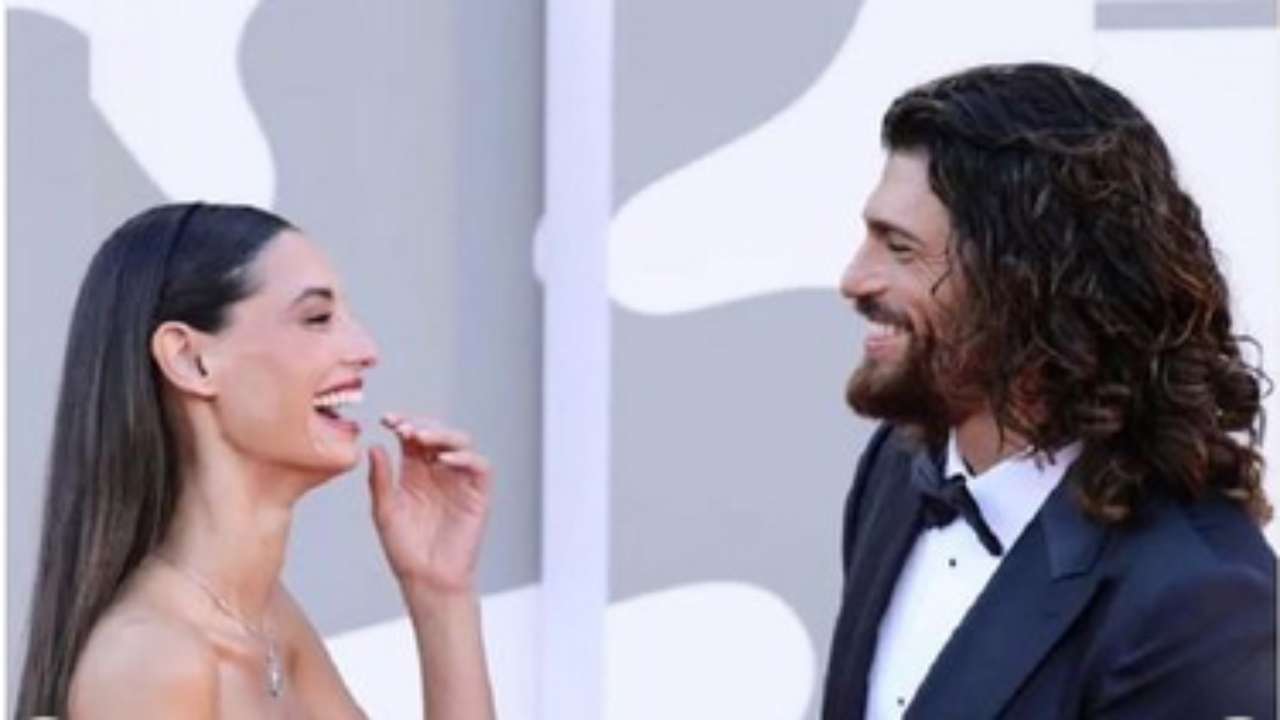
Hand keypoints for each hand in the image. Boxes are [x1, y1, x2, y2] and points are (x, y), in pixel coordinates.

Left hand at [367, 413, 491, 594]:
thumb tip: (374, 446)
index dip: (403, 423)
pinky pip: (479, 467)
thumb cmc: (405, 550)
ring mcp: (460, 481)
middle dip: (422, 425)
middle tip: (404, 428)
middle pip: (437, 433)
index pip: (412, 437)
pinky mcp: (478, 494)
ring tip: (422, 437)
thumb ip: (380, 480)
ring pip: (460, 443)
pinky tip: (445, 459)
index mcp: (415, 472)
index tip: (386, 420)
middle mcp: (439, 471)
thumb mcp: (385, 511)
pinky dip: (465, 458)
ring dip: (443, 434)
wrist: (427, 579)